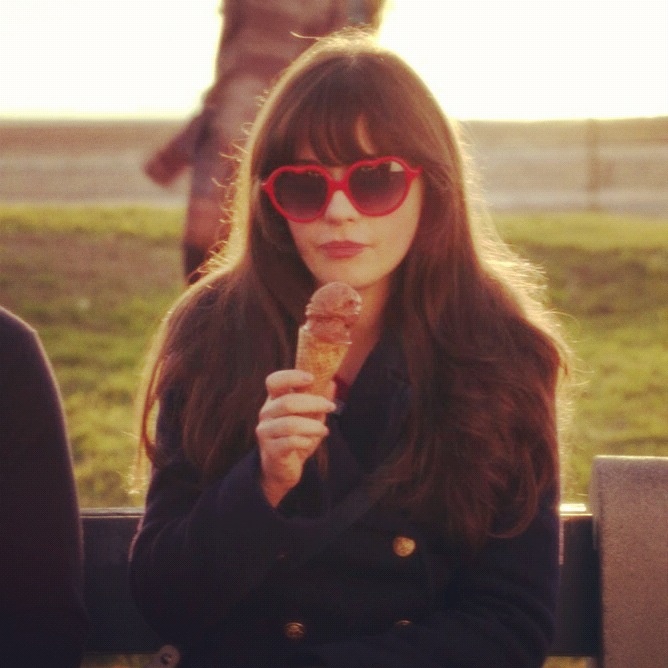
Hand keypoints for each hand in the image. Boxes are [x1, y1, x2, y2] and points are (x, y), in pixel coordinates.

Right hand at [256, 370, 335, 506]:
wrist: (282, 468)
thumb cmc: (296, 438)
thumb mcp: (310, 417)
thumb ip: (318, 400)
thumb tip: (332, 383)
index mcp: (274, 400)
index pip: (274, 381)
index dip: (291, 377)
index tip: (312, 378)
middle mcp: (266, 413)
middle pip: (287, 402)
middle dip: (313, 403)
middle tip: (331, 407)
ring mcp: (266, 432)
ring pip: (290, 424)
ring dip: (313, 425)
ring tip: (324, 429)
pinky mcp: (271, 450)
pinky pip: (290, 442)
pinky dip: (305, 440)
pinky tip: (310, 442)